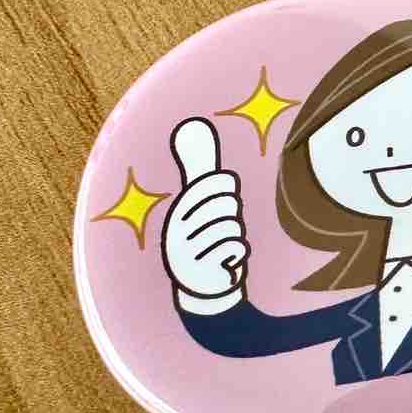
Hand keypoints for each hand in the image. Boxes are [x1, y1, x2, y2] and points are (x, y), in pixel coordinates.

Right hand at [161, 117, 248, 300]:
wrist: (203, 287)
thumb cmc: (205, 236)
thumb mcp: (198, 199)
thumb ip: (198, 164)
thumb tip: (194, 124)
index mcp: (176, 209)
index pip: (210, 184)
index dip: (225, 189)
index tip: (221, 198)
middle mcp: (174, 229)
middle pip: (226, 205)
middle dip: (230, 215)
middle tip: (219, 227)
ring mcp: (185, 253)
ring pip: (232, 227)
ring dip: (235, 237)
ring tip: (221, 246)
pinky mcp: (200, 274)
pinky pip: (235, 249)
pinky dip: (237, 254)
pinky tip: (225, 261)